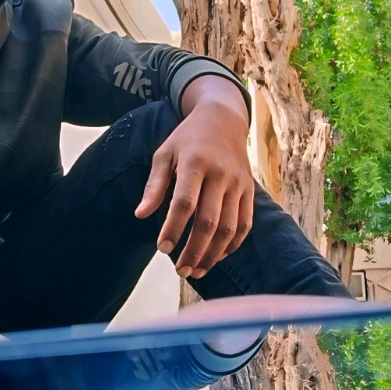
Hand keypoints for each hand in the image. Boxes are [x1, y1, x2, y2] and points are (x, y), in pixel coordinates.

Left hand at [134, 100, 254, 279]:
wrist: (223, 119)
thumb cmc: (187, 139)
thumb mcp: (164, 153)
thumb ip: (154, 185)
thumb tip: (141, 216)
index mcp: (195, 163)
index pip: (184, 202)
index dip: (173, 228)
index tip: (162, 248)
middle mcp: (220, 174)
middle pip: (209, 221)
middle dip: (194, 250)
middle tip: (179, 270)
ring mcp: (238, 183)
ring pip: (229, 228)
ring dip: (213, 254)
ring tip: (196, 270)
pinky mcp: (250, 190)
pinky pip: (245, 224)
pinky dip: (232, 244)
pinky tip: (217, 256)